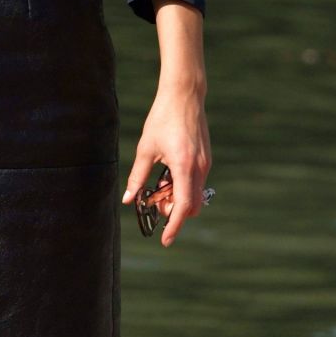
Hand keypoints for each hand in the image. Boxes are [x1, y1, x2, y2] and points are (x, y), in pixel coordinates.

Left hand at [121, 88, 211, 246]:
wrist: (184, 95)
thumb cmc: (162, 118)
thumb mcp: (145, 148)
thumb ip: (138, 176)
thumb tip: (129, 199)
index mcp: (184, 166)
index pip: (183, 206)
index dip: (174, 226)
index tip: (166, 240)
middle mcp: (200, 167)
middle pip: (192, 205)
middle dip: (175, 213)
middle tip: (155, 205)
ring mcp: (206, 163)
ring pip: (195, 194)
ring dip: (178, 199)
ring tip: (159, 188)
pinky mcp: (206, 158)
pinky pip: (197, 182)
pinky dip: (183, 187)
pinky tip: (167, 177)